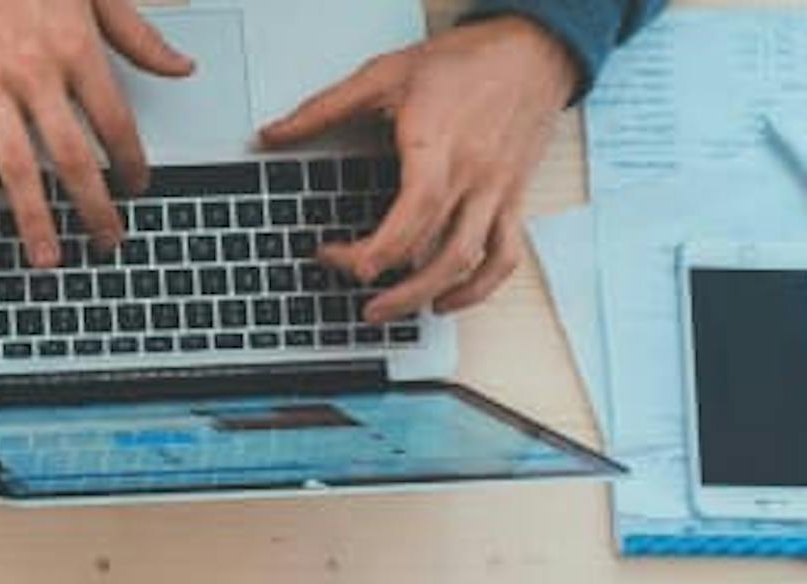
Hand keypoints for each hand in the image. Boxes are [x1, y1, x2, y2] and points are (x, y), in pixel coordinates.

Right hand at [0, 0, 193, 267]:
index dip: (131, 162)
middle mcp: (35, 71)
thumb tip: (182, 67)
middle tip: (107, 240)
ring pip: (18, 164)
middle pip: (72, 156)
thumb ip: (138, 35)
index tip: (138, 188)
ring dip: (34, 218)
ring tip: (48, 256)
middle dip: (93, 207)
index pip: (115, 122)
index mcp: (77, 48)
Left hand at [259, 16, 578, 322]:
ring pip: (470, 261)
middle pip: (436, 250)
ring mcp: (497, 191)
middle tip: (355, 298)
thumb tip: (273, 133)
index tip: (336, 257)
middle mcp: (473, 174)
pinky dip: (479, 287)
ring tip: (389, 311)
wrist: (534, 49)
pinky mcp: (513, 198)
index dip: (374, 249)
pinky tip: (447, 299)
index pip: (412, 214)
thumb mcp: (385, 72)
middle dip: (393, 285)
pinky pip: (505, 255)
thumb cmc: (466, 60)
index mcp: (438, 146)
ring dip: (428, 295)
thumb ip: (324, 107)